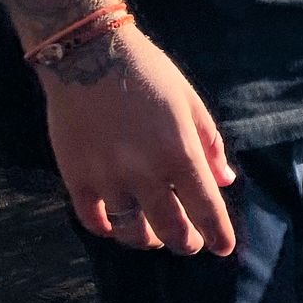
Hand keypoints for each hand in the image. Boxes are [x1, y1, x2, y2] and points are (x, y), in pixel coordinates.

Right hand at [38, 26, 236, 255]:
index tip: (223, 247)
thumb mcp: (188, 101)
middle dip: (186, 243)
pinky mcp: (76, 178)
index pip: (206, 207)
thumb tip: (226, 181)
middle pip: (171, 228)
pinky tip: (116, 224)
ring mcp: (108, 178)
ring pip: (131, 231)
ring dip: (148, 240)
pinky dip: (107, 228)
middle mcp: (144, 172)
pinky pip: (93, 219)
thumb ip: (209, 144)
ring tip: (155, 237)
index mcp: (179, 152)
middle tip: (191, 244)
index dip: (218, 233)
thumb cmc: (147, 72)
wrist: (88, 54)